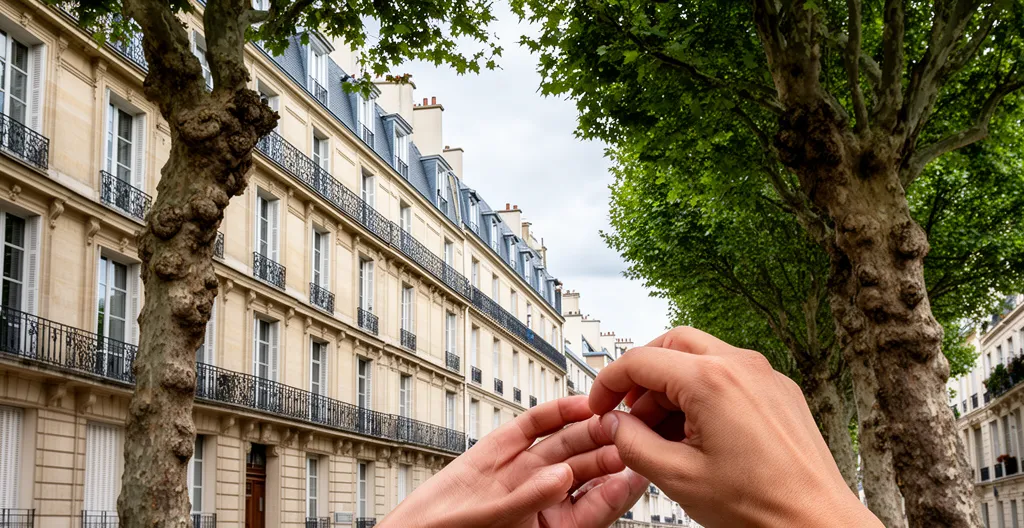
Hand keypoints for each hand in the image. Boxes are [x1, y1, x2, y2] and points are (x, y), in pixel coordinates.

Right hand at [380, 396, 647, 527]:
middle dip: (612, 448)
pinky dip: (554, 414)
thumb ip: (531, 500)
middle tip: (636, 427)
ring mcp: (522, 469)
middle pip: (587, 468)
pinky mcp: (499, 448)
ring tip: (613, 410)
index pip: (598, 506)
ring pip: (565, 443)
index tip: (644, 467)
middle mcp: (542, 495)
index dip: (622, 486)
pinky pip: (533, 428)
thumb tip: (563, 476)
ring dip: (589, 427)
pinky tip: (577, 403)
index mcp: (553, 526)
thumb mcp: (498, 521)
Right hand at [590, 327, 882, 527]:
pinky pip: (729, 374)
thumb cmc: (762, 506)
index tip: (600, 406)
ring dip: (671, 384)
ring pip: (701, 357)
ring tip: (661, 431)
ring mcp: (764, 376)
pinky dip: (701, 392)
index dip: (609, 383)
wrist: (817, 524)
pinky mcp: (779, 391)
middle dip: (642, 375)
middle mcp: (741, 366)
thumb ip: (633, 444)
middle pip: (671, 344)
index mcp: (712, 381)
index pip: (640, 360)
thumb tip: (616, 425)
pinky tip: (695, 433)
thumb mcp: (678, 478)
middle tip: (627, 410)